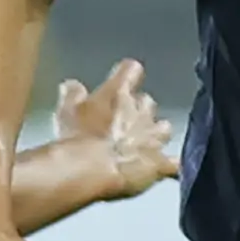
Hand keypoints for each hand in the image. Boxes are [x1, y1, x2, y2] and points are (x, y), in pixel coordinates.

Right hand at [50, 56, 174, 199]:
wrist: (92, 170)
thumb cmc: (78, 138)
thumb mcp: (66, 110)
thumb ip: (72, 94)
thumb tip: (72, 85)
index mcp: (119, 93)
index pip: (131, 70)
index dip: (128, 74)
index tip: (124, 77)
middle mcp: (141, 112)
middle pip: (148, 102)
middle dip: (139, 110)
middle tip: (124, 121)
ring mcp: (153, 138)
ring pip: (164, 129)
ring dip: (156, 134)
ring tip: (146, 143)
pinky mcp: (159, 163)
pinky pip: (173, 165)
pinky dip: (171, 166)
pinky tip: (168, 170)